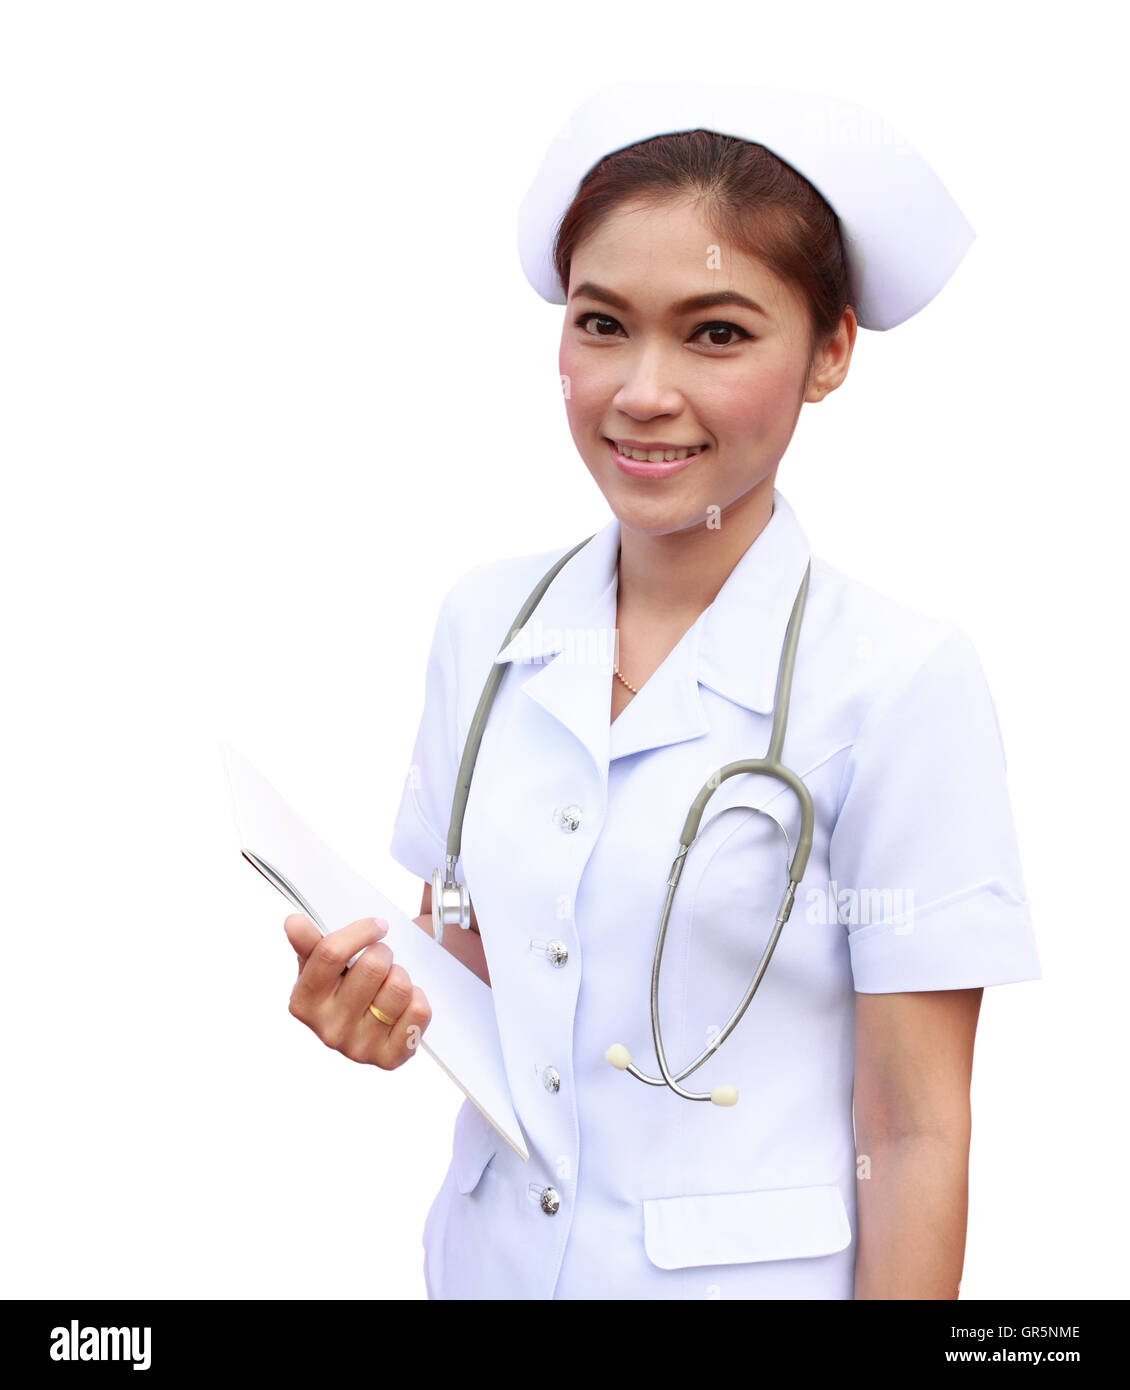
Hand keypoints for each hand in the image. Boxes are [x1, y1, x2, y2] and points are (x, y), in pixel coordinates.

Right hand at [284, 914, 431, 1069]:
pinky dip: (417, 998)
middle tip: (380, 961)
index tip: (377, 925)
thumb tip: (294, 922)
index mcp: (304, 1003)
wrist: (367, 1023)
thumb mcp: (322, 964)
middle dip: (383, 954)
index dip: (361, 931)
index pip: (331, 953)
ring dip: (400, 976)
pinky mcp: (390, 1058)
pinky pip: (419, 1011)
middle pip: (371, 967)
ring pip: (399, 987)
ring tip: (389, 984)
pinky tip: (403, 1004)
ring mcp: (359, 1047)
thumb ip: (309, 942)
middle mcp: (329, 1030)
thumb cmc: (344, 986)